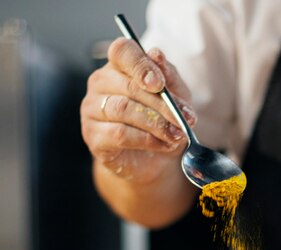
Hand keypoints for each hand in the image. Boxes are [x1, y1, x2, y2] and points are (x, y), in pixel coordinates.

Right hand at [81, 39, 196, 183]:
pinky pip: (119, 134)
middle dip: (162, 104)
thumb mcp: (176, 98)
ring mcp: (92, 109)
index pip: (122, 51)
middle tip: (183, 120)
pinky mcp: (93, 136)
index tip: (160, 84)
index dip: (141, 65)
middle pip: (128, 85)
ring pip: (123, 109)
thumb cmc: (164, 123)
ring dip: (156, 124)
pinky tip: (163, 144)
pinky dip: (147, 140)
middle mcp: (101, 83)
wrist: (156, 161)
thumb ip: (169, 78)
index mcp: (120, 66)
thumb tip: (157, 55)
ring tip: (176, 135)